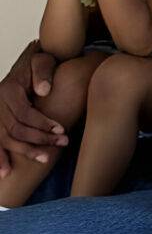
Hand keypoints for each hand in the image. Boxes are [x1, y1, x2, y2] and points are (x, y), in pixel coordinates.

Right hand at [0, 45, 65, 176]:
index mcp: (9, 90)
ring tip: (46, 159)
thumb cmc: (37, 64)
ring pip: (5, 139)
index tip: (61, 130)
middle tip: (63, 143)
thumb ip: (43, 71)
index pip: (24, 113)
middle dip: (40, 139)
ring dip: (25, 151)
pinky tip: (5, 172)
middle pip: (16, 128)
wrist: (26, 65)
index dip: (43, 123)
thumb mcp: (42, 60)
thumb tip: (44, 91)